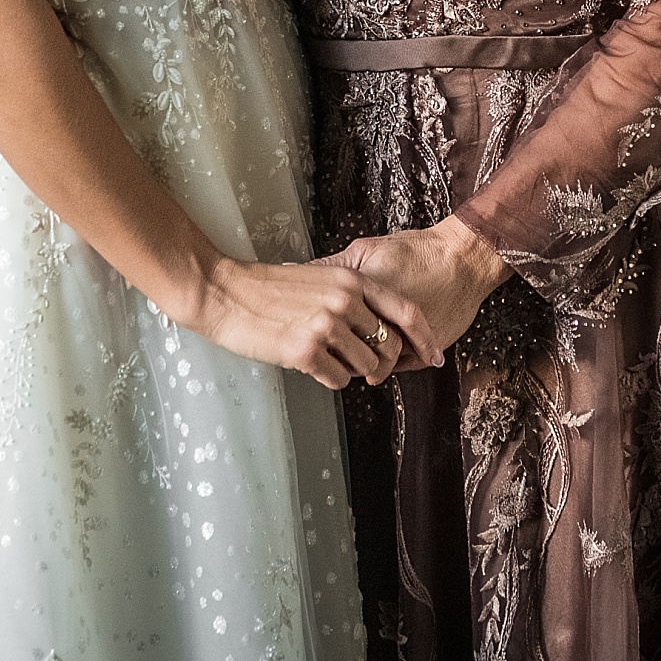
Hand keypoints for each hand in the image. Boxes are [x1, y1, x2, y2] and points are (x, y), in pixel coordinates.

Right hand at [194, 256, 444, 390]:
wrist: (225, 293)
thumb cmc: (268, 288)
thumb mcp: (318, 279)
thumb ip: (349, 297)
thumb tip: (375, 328)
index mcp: (350, 280)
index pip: (405, 311)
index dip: (425, 338)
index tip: (435, 357)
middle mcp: (344, 302)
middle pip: (387, 348)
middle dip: (377, 362)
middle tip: (358, 364)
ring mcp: (327, 327)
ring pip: (366, 369)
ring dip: (350, 370)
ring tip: (323, 355)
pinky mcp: (306, 351)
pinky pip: (339, 380)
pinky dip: (328, 377)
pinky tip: (308, 361)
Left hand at [320, 217, 510, 371]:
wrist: (463, 260)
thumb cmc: (417, 251)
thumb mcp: (367, 249)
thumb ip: (332, 267)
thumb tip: (295, 271)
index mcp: (362, 295)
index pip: (326, 323)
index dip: (313, 327)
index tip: (304, 327)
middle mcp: (381, 321)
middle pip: (344, 350)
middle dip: (332, 350)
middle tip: (324, 345)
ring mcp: (402, 340)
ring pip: (369, 365)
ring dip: (358, 362)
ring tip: (350, 352)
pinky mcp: (421, 352)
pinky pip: (395, 368)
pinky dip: (384, 364)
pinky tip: (378, 353)